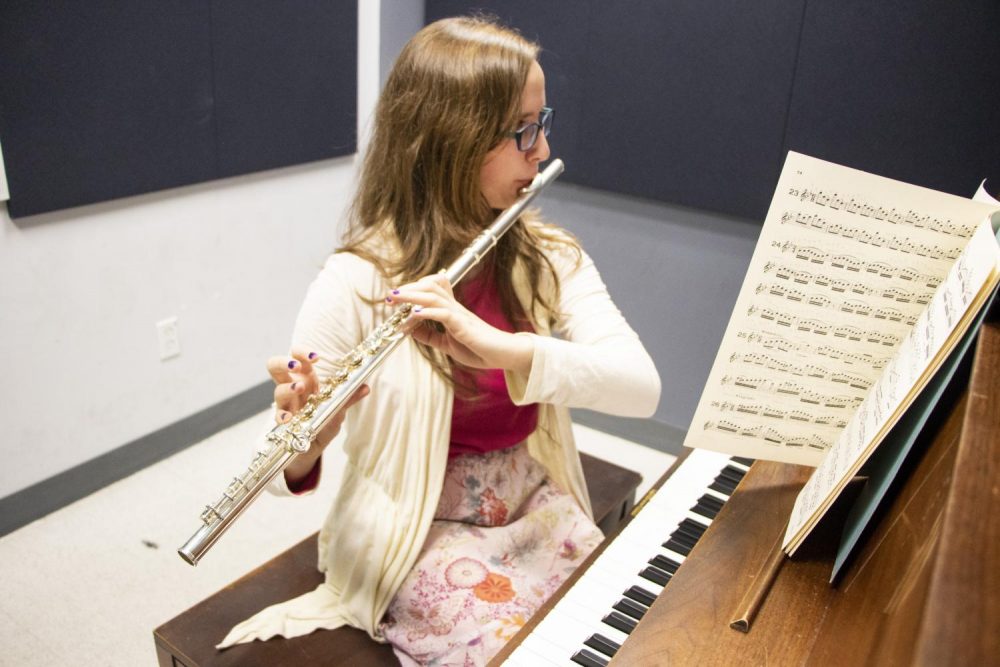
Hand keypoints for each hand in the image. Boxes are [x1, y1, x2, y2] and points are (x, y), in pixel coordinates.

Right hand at [266, 347, 368, 484]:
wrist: (311, 449)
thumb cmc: (322, 423)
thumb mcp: (337, 409)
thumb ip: (349, 398)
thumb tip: (366, 387)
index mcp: (307, 380)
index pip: (298, 358)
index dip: (302, 353)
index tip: (316, 357)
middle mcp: (293, 388)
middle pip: (275, 366)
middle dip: (284, 362)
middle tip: (297, 366)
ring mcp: (286, 404)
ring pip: (278, 390)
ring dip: (288, 387)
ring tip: (300, 388)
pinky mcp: (283, 422)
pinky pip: (278, 416)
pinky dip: (282, 415)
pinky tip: (288, 418)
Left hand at [387, 274, 533, 373]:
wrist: (504, 356)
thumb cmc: (479, 350)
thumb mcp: (447, 344)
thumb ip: (430, 336)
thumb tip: (411, 329)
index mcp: (451, 311)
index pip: (431, 289)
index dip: (412, 289)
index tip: (395, 298)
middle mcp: (454, 308)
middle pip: (429, 287)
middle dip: (407, 289)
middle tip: (388, 296)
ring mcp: (459, 315)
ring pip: (433, 296)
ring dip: (411, 296)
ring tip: (394, 298)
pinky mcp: (464, 326)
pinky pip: (443, 314)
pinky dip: (426, 313)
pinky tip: (414, 315)